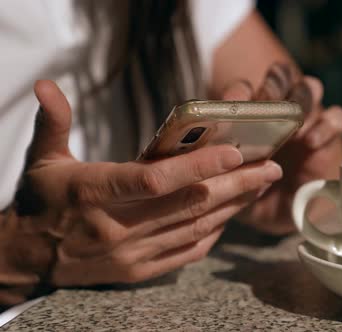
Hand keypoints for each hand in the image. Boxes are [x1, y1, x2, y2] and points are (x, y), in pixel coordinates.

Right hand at [0, 81, 281, 300]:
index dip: (198, 167)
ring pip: (194, 229)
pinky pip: (186, 253)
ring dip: (233, 207)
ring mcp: (131, 254)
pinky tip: (231, 216)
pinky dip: (212, 234)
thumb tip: (48, 85)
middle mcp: (117, 227)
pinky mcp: (138, 272)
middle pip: (189, 204)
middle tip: (270, 168)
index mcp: (95, 192)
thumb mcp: (41, 159)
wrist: (27, 258)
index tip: (235, 153)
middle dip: (236, 185)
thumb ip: (53, 122)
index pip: (155, 180)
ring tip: (261, 186)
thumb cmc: (41, 202)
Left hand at [222, 64, 341, 234]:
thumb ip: (227, 164)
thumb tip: (219, 151)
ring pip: (310, 87)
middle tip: (268, 106)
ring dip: (301, 100)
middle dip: (274, 86)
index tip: (235, 108)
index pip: (244, 88)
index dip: (240, 92)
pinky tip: (310, 143)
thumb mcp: (233, 180)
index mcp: (250, 114)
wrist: (284, 214)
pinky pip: (336, 118)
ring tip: (293, 126)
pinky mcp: (329, 135)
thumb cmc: (253, 193)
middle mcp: (280, 109)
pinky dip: (326, 125)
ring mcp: (307, 119)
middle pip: (281, 76)